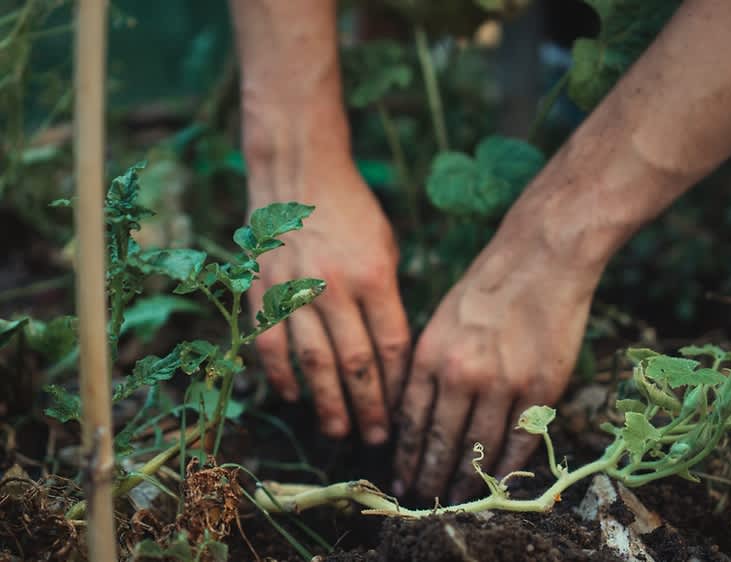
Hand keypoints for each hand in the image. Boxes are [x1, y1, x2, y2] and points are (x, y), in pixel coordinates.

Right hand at [247, 162, 409, 444]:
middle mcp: (335, 287)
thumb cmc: (352, 211)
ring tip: (339, 431)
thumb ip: (388, 297)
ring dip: (326, 403)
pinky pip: (271, 343)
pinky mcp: (263, 290)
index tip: (403, 411)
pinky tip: (294, 397)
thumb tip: (391, 352)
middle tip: (376, 439)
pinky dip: (282, 375)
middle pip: (355, 363)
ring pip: (313, 362)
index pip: (391, 345)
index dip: (397, 385)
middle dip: (368, 407)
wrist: (298, 173)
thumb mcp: (386, 246)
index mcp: (374, 276)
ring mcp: (295, 290)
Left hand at [393, 200, 601, 502]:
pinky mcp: (540, 388)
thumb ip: (428, 366)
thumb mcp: (440, 319)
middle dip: (429, 477)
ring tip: (457, 499)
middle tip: (424, 501)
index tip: (401, 479)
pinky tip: (498, 484)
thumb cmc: (487, 285)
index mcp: (430, 355)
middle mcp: (461, 374)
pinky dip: (508, 468)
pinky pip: (520, 441)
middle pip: (441, 442)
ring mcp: (503, 383)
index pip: (411, 422)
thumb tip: (415, 413)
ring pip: (479, 449)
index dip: (406, 457)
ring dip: (466, 480)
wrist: (540, 257)